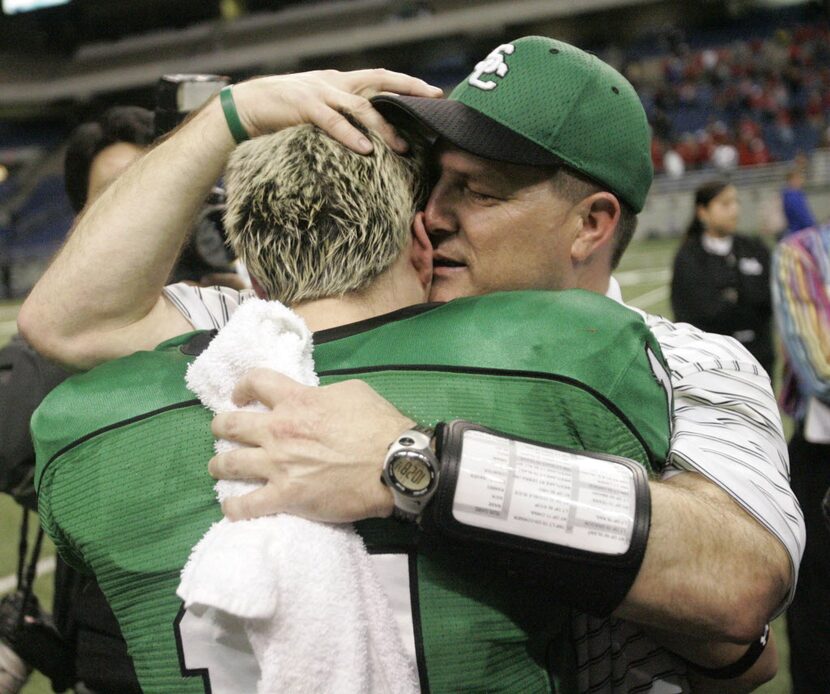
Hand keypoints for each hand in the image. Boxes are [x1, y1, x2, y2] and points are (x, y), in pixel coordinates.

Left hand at [209, 368, 414, 521]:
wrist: (393, 465)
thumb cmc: (379, 425)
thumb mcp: (352, 391)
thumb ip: (322, 393)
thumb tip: (312, 399)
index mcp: (296, 400)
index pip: (255, 381)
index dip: (242, 387)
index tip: (240, 397)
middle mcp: (278, 430)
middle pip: (230, 424)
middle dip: (221, 426)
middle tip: (223, 431)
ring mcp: (278, 465)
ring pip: (228, 464)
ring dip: (219, 465)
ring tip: (218, 467)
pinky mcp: (285, 497)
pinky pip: (246, 505)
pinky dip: (234, 507)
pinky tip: (231, 508)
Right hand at [230, 69, 442, 154]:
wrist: (244, 107)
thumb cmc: (283, 114)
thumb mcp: (318, 110)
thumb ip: (341, 116)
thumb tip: (367, 136)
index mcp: (340, 82)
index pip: (381, 78)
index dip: (407, 84)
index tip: (433, 94)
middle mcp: (334, 83)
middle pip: (379, 83)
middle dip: (409, 92)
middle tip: (433, 106)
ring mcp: (320, 93)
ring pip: (360, 107)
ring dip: (384, 127)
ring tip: (402, 147)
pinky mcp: (303, 107)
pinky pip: (332, 122)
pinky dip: (350, 136)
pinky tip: (366, 150)